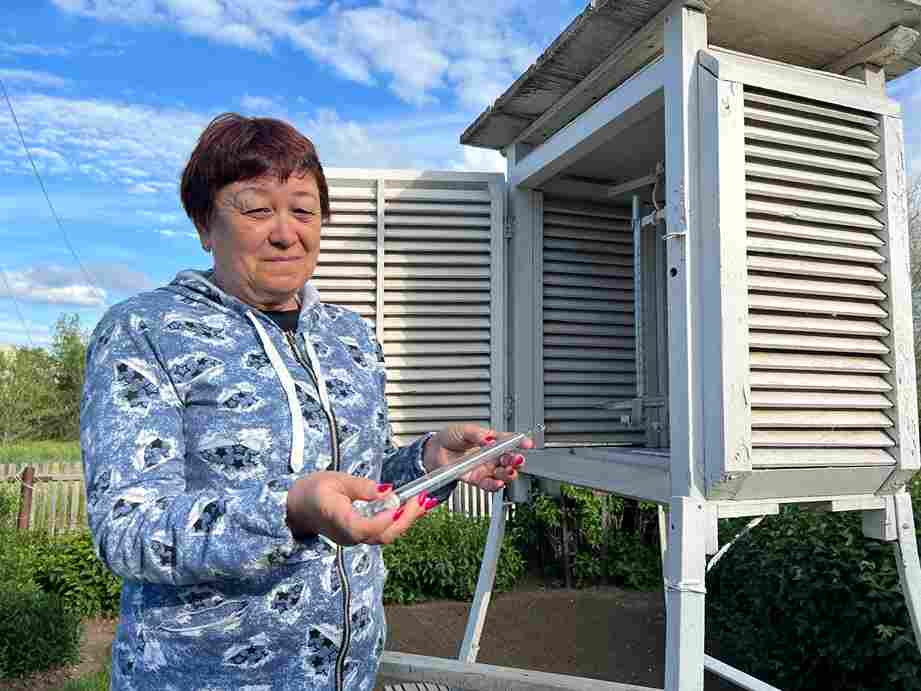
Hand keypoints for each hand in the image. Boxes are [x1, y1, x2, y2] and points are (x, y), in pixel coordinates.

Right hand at [286, 471, 430, 545]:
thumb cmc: (313, 491)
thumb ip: (362, 487)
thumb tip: (387, 491)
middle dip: (407, 519)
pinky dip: (399, 521)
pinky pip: (383, 533)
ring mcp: (355, 539)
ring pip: (385, 536)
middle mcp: (348, 535)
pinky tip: (411, 508)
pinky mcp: (360, 536)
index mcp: (338, 519)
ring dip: (407, 520)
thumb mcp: (336, 480)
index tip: (399, 505)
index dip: (383, 520)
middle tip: (423, 500)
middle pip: (382, 536)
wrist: (297, 507)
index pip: (364, 528)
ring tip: (423, 502)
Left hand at [423, 424, 532, 491]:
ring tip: (509, 470)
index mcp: (491, 440)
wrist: (435, 451)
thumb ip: (477, 435)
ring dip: (509, 473)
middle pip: (510, 459)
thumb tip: (488, 439)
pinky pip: (490, 485)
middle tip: (516, 458)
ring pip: (503, 474)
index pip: (509, 441)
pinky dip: (495, 485)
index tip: (528, 443)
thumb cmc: (451, 437)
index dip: (520, 442)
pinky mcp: (477, 479)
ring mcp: (485, 468)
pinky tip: (498, 483)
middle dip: (516, 460)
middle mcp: (491, 455)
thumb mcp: (465, 430)